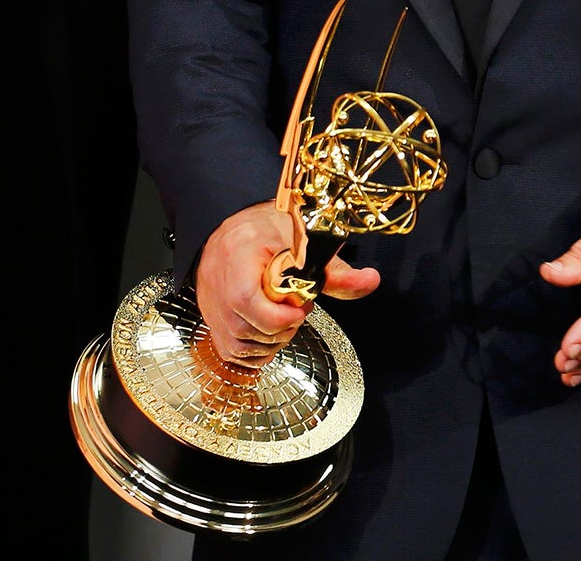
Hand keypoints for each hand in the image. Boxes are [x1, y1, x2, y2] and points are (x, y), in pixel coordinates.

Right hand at [195, 203, 382, 366]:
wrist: (239, 229)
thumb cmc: (272, 231)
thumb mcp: (307, 242)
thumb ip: (338, 270)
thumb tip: (371, 281)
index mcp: (238, 251)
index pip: (246, 298)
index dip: (279, 315)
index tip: (302, 307)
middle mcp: (216, 279)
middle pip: (246, 327)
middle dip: (282, 328)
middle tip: (298, 308)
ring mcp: (209, 302)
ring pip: (239, 345)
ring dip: (271, 342)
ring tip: (285, 317)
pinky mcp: (210, 319)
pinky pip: (232, 352)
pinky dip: (257, 350)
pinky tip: (270, 331)